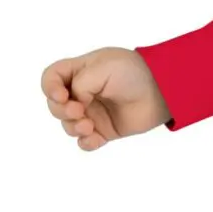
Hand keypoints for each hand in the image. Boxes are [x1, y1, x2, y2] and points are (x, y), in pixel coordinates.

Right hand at [40, 47, 170, 150]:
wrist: (163, 90)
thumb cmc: (134, 73)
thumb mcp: (102, 68)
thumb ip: (79, 84)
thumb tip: (75, 103)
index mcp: (80, 71)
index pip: (51, 78)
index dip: (49, 88)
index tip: (62, 95)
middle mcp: (84, 92)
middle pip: (55, 105)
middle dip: (61, 111)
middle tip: (78, 111)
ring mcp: (94, 111)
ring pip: (68, 125)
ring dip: (73, 127)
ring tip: (89, 126)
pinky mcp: (106, 129)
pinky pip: (86, 142)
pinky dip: (86, 142)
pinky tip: (95, 139)